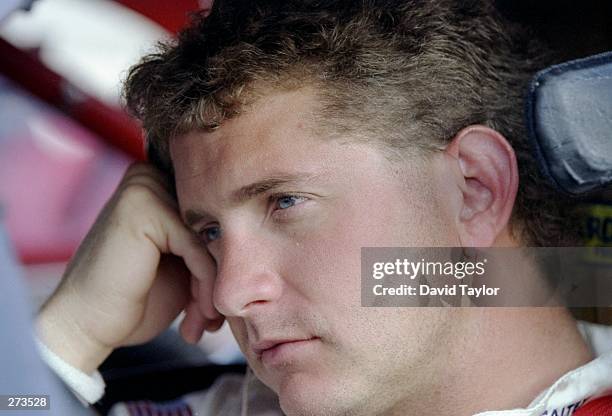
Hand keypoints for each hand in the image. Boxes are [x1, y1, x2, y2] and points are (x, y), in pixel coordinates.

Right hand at [36, 162, 221, 372]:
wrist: (88, 326)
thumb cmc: (136, 298)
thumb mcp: (183, 265)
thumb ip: (209, 243)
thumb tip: (258, 240)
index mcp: (160, 186)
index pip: (216, 220)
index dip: (223, 265)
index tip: (219, 307)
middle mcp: (151, 178)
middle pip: (215, 229)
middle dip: (219, 279)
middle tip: (211, 320)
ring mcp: (145, 189)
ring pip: (210, 241)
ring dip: (212, 290)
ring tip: (203, 323)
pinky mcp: (144, 209)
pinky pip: (198, 250)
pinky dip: (204, 288)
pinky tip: (195, 318)